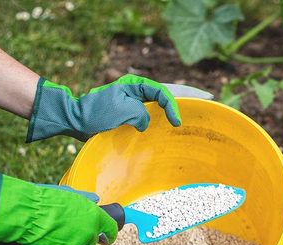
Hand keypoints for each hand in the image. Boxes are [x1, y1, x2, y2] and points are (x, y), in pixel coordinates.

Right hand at [0, 173, 117, 244]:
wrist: (26, 213)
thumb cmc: (45, 201)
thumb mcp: (70, 195)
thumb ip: (85, 200)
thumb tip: (96, 200)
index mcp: (95, 216)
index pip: (111, 229)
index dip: (109, 234)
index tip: (106, 238)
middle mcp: (90, 232)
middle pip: (92, 242)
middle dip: (83, 240)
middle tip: (68, 234)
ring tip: (53, 235)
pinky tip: (44, 244)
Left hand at [27, 74, 211, 142]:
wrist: (74, 121)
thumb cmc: (95, 114)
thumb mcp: (121, 112)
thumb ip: (141, 114)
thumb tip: (146, 123)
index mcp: (134, 84)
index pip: (162, 93)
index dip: (173, 106)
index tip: (177, 122)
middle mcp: (136, 90)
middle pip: (168, 90)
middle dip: (188, 94)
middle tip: (208, 97)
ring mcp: (134, 101)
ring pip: (163, 99)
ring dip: (180, 102)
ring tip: (198, 104)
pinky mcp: (131, 112)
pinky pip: (154, 110)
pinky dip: (167, 112)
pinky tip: (176, 117)